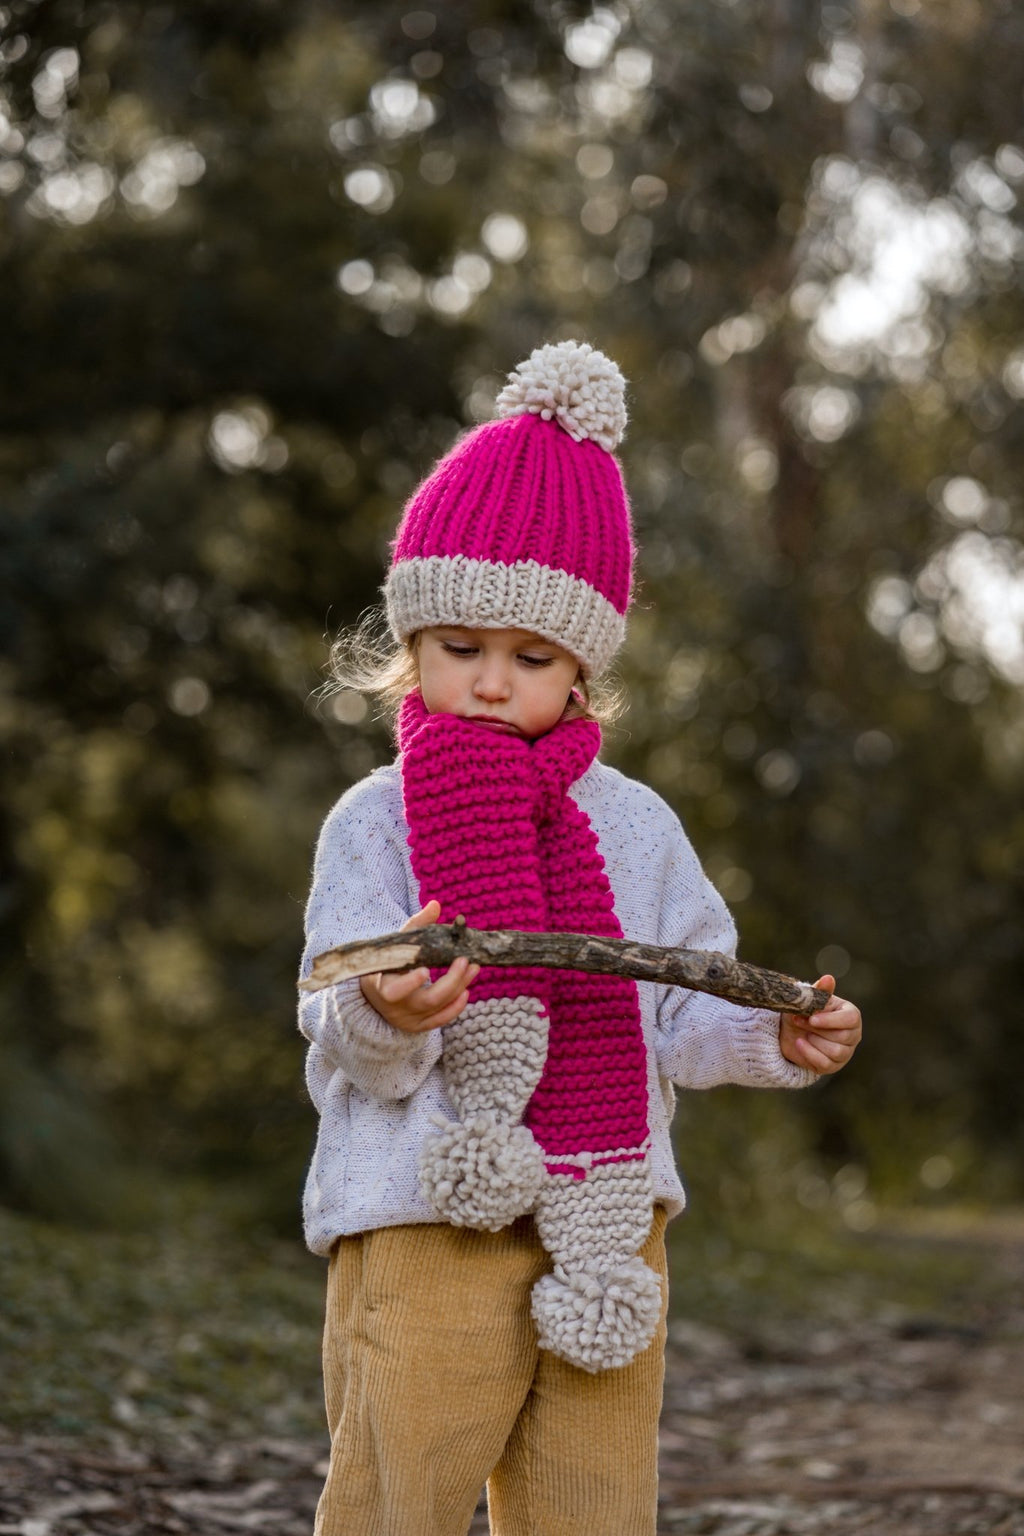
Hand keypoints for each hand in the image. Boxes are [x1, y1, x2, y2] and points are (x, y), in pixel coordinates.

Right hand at [359, 900, 479, 1034]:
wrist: (375, 998)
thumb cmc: (387, 964)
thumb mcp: (396, 945)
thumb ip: (416, 925)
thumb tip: (436, 905)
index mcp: (382, 985)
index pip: (394, 991)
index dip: (410, 983)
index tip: (426, 969)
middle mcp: (395, 1007)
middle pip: (427, 1000)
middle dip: (450, 981)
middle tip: (465, 960)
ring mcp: (408, 1019)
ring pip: (438, 1008)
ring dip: (459, 987)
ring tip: (473, 968)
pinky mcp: (419, 1026)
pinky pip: (441, 1020)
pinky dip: (456, 1007)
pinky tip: (466, 990)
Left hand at [779, 975, 861, 1075]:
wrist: (790, 1030)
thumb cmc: (804, 1011)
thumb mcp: (809, 999)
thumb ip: (820, 991)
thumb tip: (828, 978)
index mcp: (851, 1015)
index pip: (851, 1019)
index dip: (831, 1020)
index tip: (812, 1018)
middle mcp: (853, 1034)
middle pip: (842, 1036)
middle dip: (816, 1029)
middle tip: (798, 1020)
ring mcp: (845, 1052)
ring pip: (836, 1051)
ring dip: (814, 1041)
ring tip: (802, 1032)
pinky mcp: (833, 1066)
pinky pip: (826, 1064)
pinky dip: (809, 1054)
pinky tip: (799, 1043)